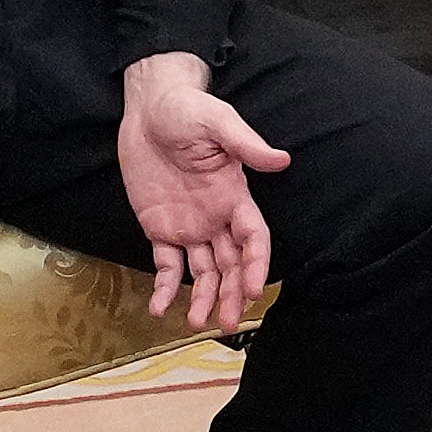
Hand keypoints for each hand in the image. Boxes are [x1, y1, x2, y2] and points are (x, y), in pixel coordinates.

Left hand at [115, 50, 286, 333]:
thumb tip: (281, 160)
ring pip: (203, 271)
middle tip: (227, 322)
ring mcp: (189, 225)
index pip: (253, 239)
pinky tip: (159, 307)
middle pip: (231, 264)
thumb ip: (245, 145)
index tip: (253, 291)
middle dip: (232, 294)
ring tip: (196, 323)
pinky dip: (164, 287)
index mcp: (233, 196)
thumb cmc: (188, 109)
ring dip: (203, 298)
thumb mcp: (218, 122)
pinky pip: (166, 263)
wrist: (149, 107)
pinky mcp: (160, 227)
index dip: (256, 265)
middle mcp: (216, 217)